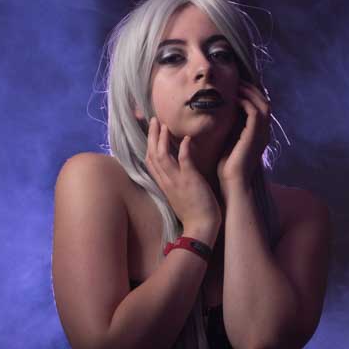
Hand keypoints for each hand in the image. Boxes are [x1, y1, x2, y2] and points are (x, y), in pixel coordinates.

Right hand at [144, 115, 222, 234]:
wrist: (201, 227)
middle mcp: (166, 181)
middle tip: (153, 120)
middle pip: (152, 155)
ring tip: (164, 124)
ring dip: (162, 139)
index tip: (150, 132)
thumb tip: (176, 170)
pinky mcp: (190, 181)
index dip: (148, 145)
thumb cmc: (193, 213)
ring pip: (162, 156)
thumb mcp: (178, 196)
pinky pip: (184, 161)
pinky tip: (185, 138)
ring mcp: (177, 181)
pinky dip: (183, 149)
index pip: (150, 162)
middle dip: (151, 136)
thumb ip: (175, 181)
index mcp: (163, 185)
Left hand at [216, 80, 272, 190]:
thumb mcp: (229, 143)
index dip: (251, 95)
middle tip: (238, 80)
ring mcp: (261, 134)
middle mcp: (264, 133)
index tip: (236, 86)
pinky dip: (245, 102)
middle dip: (252, 89)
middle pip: (265, 102)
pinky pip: (254, 112)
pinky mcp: (254, 136)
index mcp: (259, 135)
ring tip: (236, 85)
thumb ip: (230, 129)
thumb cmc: (227, 168)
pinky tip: (233, 98)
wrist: (232, 184)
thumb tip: (220, 114)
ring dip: (250, 92)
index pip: (260, 108)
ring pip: (262, 104)